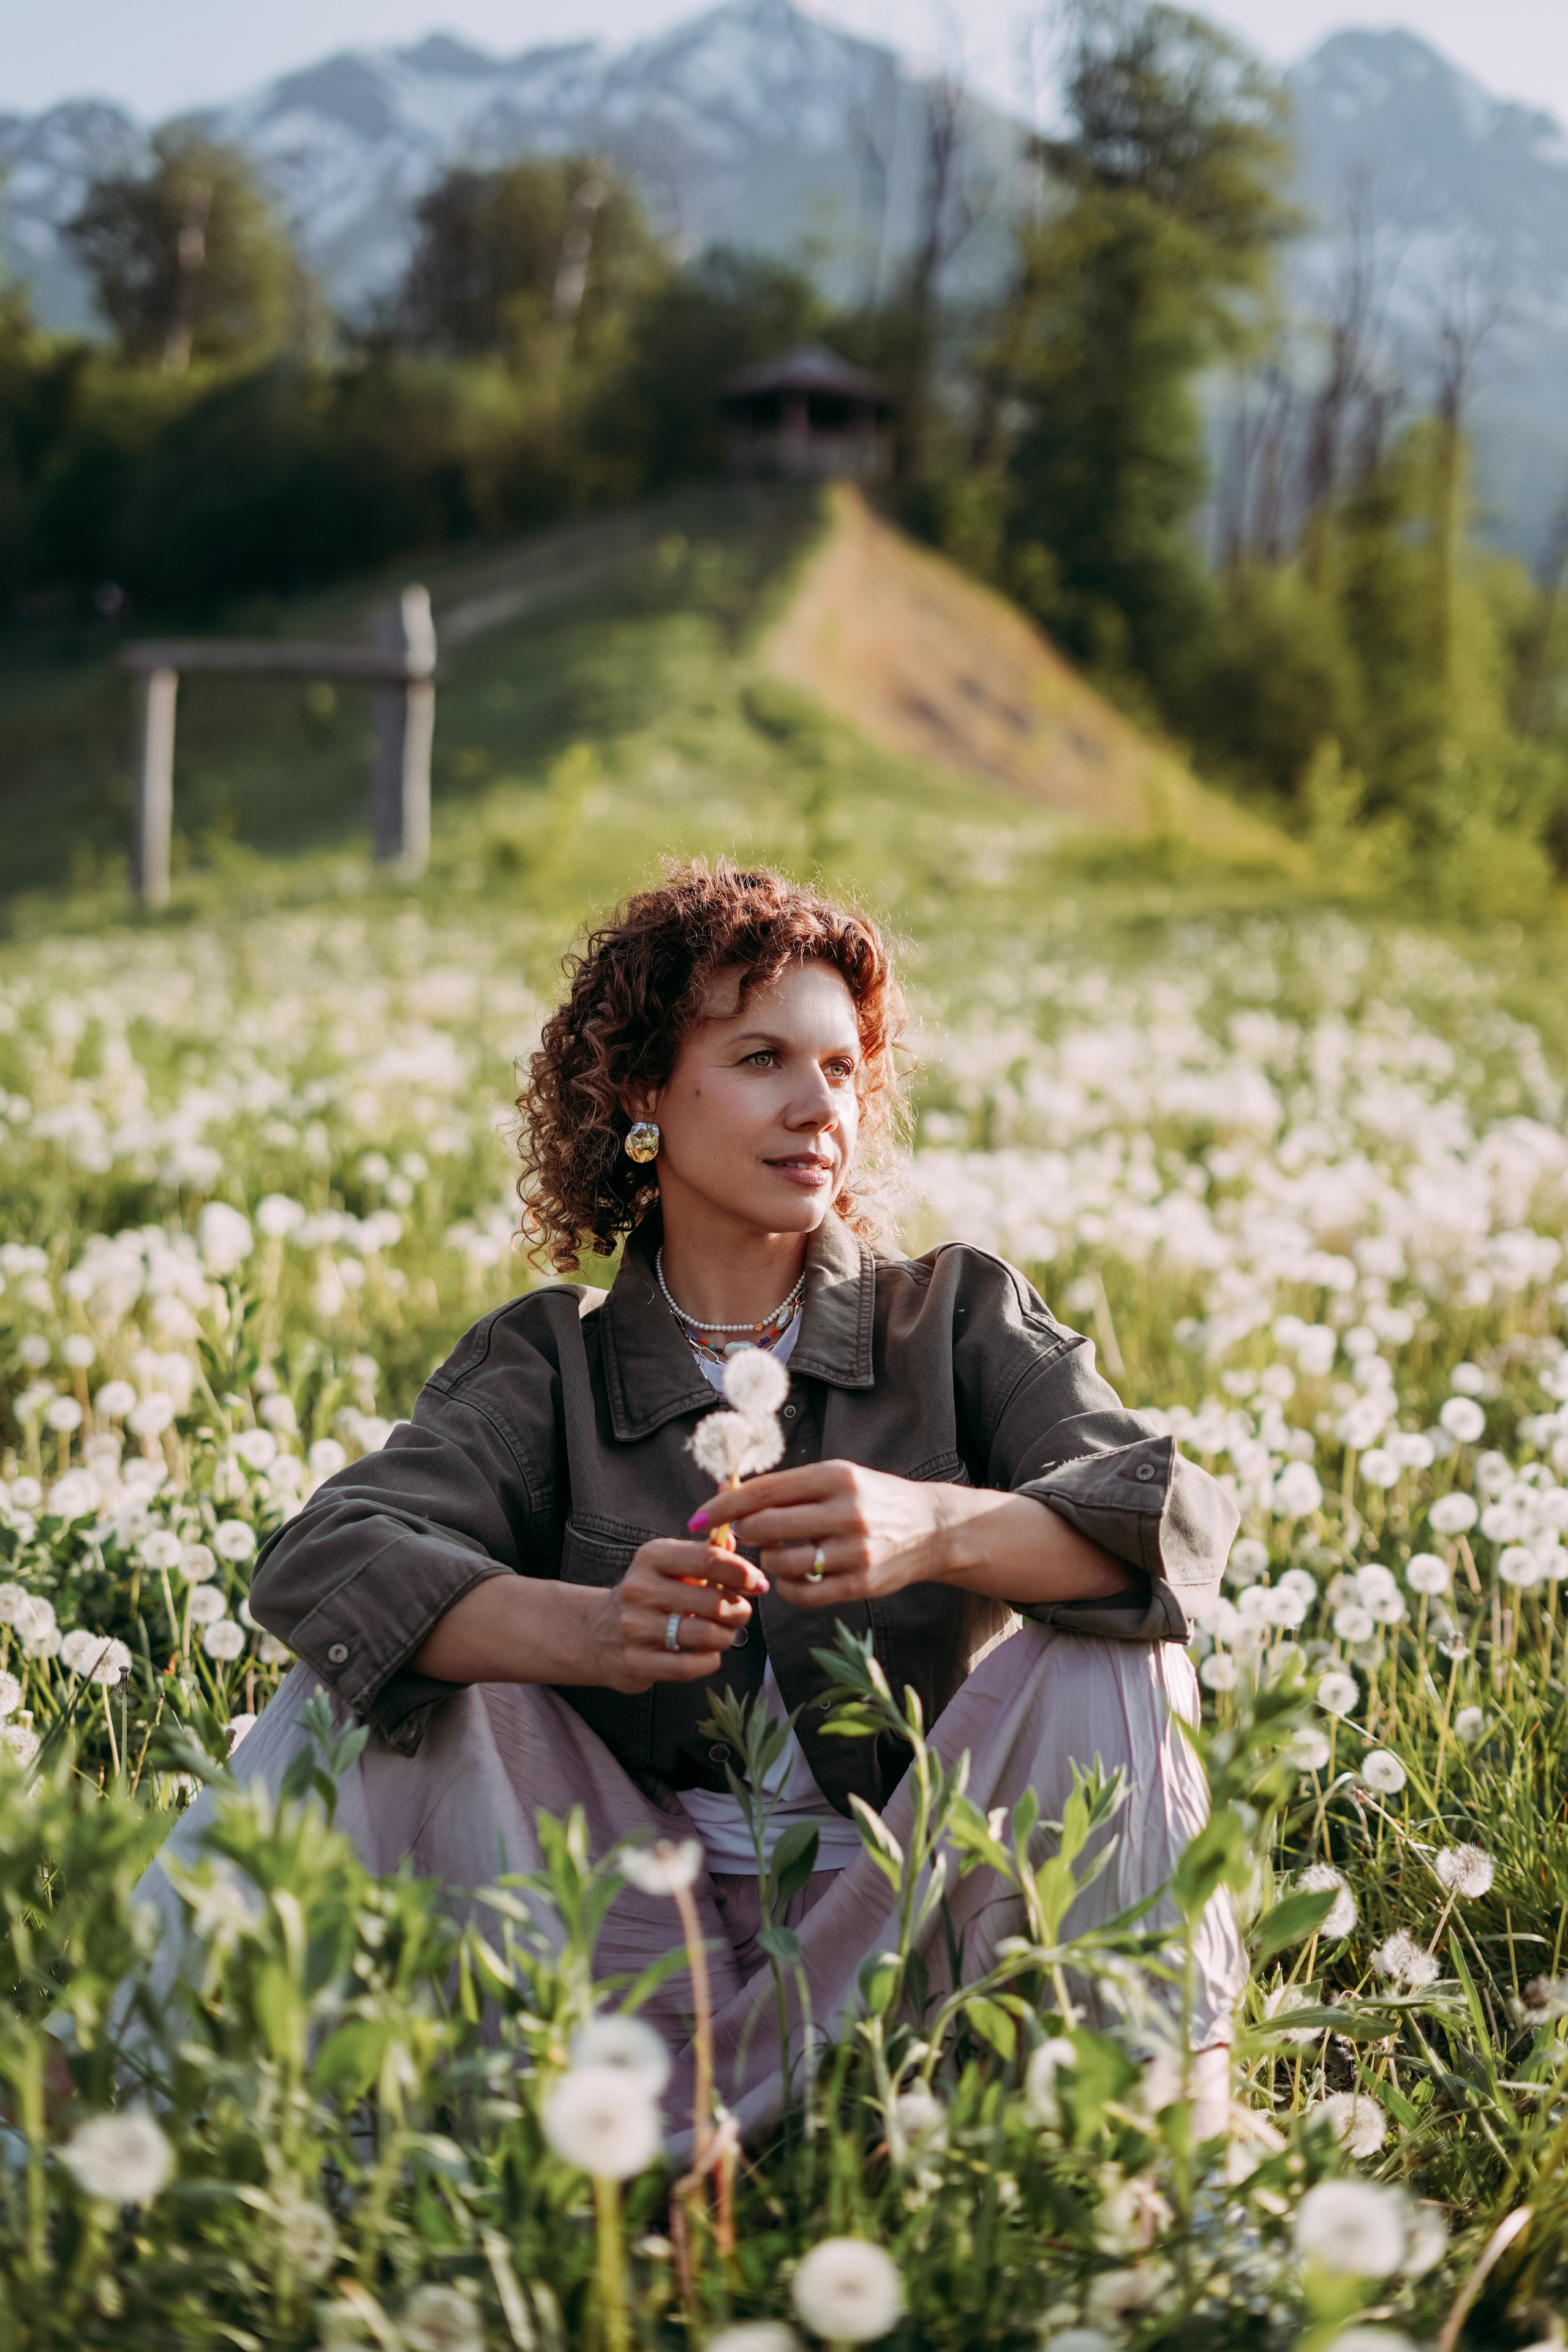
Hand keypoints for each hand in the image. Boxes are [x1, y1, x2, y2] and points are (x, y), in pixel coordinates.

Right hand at [587, 1538, 768, 1691]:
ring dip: (727, 1636)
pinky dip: (710, 1660)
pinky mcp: (636, 1662)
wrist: (598, 1633)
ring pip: (706, 1635)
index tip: (757, 1583)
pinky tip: (708, 1653)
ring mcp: (635, 1627)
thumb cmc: (648, 1595)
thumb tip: (733, 1536)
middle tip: (741, 1613)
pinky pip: (690, 1666)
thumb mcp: (669, 1565)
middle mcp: (640, 1589)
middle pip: (712, 1601)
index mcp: (651, 1557)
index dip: (742, 1572)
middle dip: (739, 1610)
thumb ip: (705, 1551)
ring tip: (726, 1633)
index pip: (708, 1558)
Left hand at [693, 1461, 943, 1608]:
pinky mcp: (861, 1584)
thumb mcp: (838, 1478)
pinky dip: (787, 1587)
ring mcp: (855, 1550)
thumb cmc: (872, 1500)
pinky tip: (795, 1576)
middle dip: (745, 1533)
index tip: (697, 1517)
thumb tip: (728, 1493)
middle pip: (765, 1527)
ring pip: (780, 1563)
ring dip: (768, 1561)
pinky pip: (802, 1593)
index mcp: (835, 1476)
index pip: (763, 1491)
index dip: (723, 1505)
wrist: (931, 1528)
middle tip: (747, 1535)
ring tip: (781, 1552)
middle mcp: (846, 1511)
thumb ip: (789, 1487)